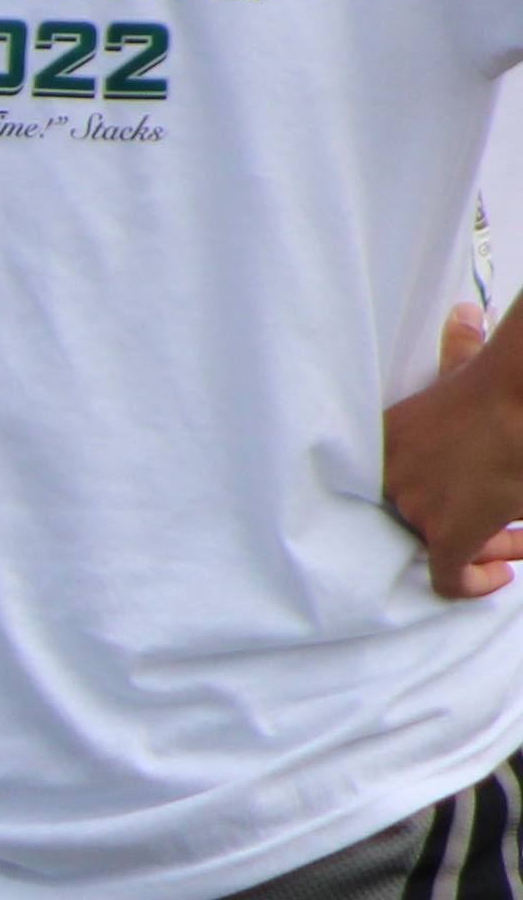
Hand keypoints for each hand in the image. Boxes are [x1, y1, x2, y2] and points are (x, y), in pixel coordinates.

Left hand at [385, 302, 522, 601]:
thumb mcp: (468, 364)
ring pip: (440, 547)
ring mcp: (416, 507)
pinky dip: (472, 584)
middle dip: (464, 525)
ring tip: (517, 541)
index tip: (464, 501)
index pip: (392, 483)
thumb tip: (462, 315)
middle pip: (418, 518)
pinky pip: (448, 578)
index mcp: (388, 440)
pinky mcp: (449, 535)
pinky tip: (500, 575)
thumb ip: (457, 350)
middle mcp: (392, 476)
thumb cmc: (504, 381)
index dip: (431, 496)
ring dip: (486, 548)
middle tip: (505, 527)